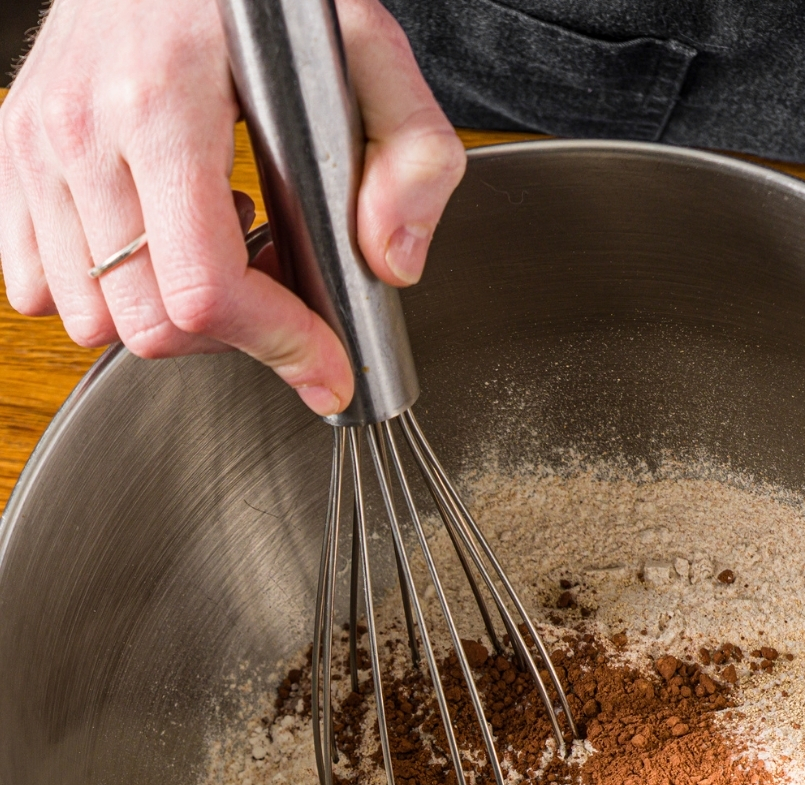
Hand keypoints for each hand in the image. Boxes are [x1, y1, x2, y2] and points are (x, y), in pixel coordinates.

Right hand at [0, 0, 464, 415]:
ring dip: (165, 315)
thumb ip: (412, 156)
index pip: (205, 287)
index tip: (324, 367)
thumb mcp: (367, 44)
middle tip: (277, 299)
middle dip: (229, 337)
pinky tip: (156, 243)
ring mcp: (38, 145)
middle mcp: (83, 127)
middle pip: (148, 321)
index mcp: (162, 100)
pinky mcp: (14, 158)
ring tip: (214, 255)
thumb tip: (391, 262)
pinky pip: (37, 288)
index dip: (277, 345)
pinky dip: (103, 294)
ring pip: (94, 319)